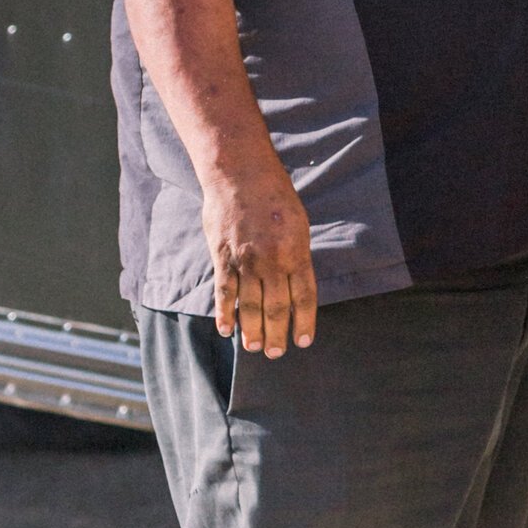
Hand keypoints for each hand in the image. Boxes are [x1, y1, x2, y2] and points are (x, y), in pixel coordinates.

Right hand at [203, 159, 317, 358]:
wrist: (240, 174)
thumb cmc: (274, 196)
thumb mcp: (298, 223)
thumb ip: (297, 255)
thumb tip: (296, 284)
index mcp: (296, 251)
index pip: (304, 296)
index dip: (304, 321)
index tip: (303, 341)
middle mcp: (272, 259)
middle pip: (276, 307)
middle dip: (277, 334)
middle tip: (275, 353)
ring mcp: (246, 260)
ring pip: (250, 305)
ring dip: (252, 331)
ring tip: (253, 347)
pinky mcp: (223, 257)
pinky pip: (225, 292)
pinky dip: (225, 314)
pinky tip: (227, 330)